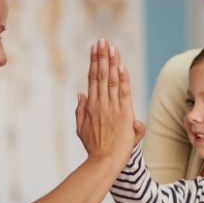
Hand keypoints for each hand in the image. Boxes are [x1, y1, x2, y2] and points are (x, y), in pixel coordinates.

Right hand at [75, 39, 144, 163]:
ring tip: (110, 47)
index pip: (93, 79)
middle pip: (100, 75)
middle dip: (101, 57)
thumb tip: (80, 94)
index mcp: (91, 106)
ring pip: (110, 81)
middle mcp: (100, 104)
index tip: (95, 49)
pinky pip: (122, 93)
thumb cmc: (94, 149)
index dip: (94, 63)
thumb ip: (81, 111)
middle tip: (102, 40)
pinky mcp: (123, 115)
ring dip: (111, 63)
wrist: (104, 162)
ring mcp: (111, 109)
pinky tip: (121, 66)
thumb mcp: (81, 129)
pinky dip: (122, 79)